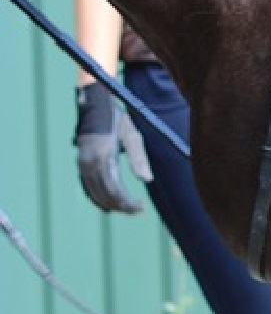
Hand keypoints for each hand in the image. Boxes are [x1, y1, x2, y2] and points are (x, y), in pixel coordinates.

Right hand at [73, 82, 152, 213]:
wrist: (94, 104)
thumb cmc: (116, 118)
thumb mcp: (132, 135)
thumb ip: (139, 158)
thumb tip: (147, 180)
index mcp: (103, 156)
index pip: (115, 190)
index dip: (128, 203)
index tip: (141, 208)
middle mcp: (89, 162)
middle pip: (105, 195)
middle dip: (122, 206)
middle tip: (138, 210)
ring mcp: (82, 163)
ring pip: (95, 193)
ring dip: (111, 204)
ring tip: (127, 209)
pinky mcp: (80, 162)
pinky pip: (87, 186)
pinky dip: (97, 198)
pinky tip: (108, 205)